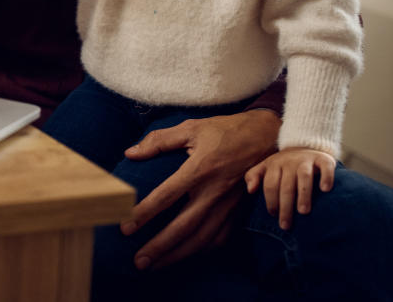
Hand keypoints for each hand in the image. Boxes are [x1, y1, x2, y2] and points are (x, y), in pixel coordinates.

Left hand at [122, 110, 279, 269]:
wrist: (266, 136)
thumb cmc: (225, 130)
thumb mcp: (191, 128)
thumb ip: (159, 141)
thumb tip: (130, 152)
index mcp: (199, 169)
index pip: (166, 197)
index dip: (144, 214)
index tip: (126, 228)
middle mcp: (213, 192)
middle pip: (184, 227)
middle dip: (160, 247)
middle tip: (139, 262)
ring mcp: (228, 205)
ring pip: (203, 239)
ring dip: (179, 255)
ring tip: (157, 266)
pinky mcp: (239, 211)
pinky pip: (221, 238)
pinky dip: (203, 251)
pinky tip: (186, 255)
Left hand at [244, 147, 336, 230]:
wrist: (305, 145)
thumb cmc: (284, 163)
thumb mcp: (266, 166)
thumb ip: (254, 176)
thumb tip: (250, 190)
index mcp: (275, 165)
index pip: (270, 185)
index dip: (270, 200)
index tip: (273, 215)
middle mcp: (290, 162)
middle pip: (286, 186)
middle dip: (285, 206)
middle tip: (286, 224)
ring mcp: (307, 160)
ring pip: (304, 177)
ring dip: (303, 194)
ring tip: (303, 212)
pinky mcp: (324, 159)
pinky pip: (326, 167)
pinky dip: (326, 177)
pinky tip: (325, 189)